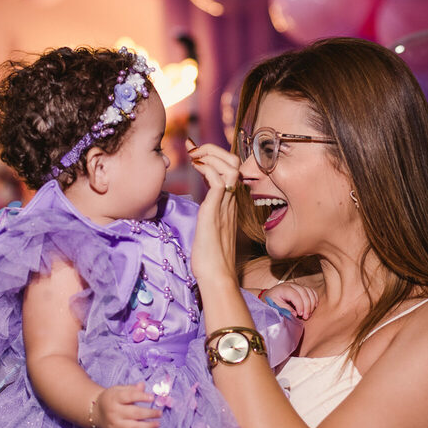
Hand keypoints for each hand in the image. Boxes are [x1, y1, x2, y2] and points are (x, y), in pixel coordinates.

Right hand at [92, 383, 159, 427]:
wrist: (95, 412)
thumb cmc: (112, 399)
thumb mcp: (119, 390)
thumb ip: (131, 389)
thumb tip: (142, 385)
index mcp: (115, 398)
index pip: (129, 396)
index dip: (141, 397)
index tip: (152, 398)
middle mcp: (114, 412)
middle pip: (134, 413)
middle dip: (149, 414)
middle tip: (159, 413)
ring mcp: (115, 426)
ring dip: (148, 427)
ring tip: (157, 424)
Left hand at [186, 139, 239, 288]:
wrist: (216, 277)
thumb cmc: (209, 261)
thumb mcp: (208, 232)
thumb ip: (207, 218)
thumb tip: (200, 212)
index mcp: (229, 205)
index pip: (228, 172)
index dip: (213, 157)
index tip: (194, 153)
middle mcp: (231, 202)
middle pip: (235, 163)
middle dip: (214, 150)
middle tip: (193, 149)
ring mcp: (225, 206)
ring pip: (230, 167)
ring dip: (211, 154)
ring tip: (193, 155)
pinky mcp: (216, 212)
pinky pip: (219, 181)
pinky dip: (207, 168)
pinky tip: (195, 167)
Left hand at [261, 282, 318, 319]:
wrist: (269, 296)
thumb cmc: (270, 301)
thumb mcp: (273, 305)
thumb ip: (284, 309)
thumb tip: (295, 313)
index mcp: (283, 288)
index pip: (295, 295)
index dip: (300, 305)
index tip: (300, 315)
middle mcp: (291, 285)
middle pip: (304, 293)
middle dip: (307, 306)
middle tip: (306, 317)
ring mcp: (298, 286)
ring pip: (309, 292)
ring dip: (312, 304)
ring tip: (309, 314)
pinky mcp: (302, 288)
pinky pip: (312, 291)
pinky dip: (314, 299)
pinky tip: (313, 307)